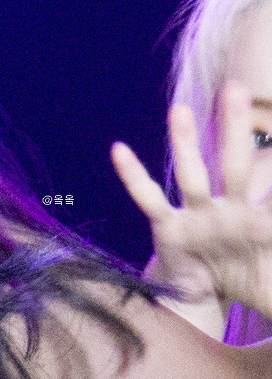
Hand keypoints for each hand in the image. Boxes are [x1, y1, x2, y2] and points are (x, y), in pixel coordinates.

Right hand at [112, 83, 271, 317]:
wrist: (207, 290)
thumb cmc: (252, 275)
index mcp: (262, 219)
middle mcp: (230, 207)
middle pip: (236, 164)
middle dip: (238, 128)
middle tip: (239, 88)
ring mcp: (198, 215)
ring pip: (191, 174)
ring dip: (185, 144)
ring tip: (180, 109)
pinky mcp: (170, 228)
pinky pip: (149, 199)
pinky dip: (134, 176)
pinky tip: (119, 150)